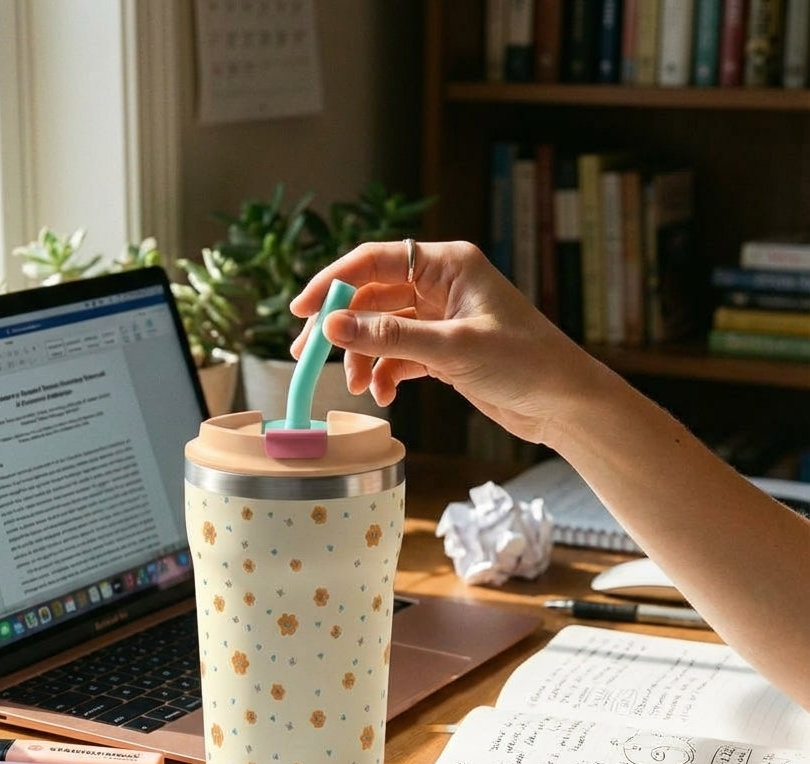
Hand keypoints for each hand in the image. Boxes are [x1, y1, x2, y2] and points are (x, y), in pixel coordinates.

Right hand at [289, 240, 604, 446]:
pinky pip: (398, 356)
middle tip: (307, 355)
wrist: (563, 402)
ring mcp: (440, 319)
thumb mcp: (452, 348)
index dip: (333, 282)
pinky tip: (383, 395)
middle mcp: (440, 285)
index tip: (302, 310)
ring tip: (356, 387)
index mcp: (447, 264)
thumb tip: (331, 327)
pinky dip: (385, 374)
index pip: (375, 260)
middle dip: (341, 328)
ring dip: (363, 358)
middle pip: (372, 297)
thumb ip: (389, 338)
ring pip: (381, 330)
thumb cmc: (524, 361)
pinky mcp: (443, 350)